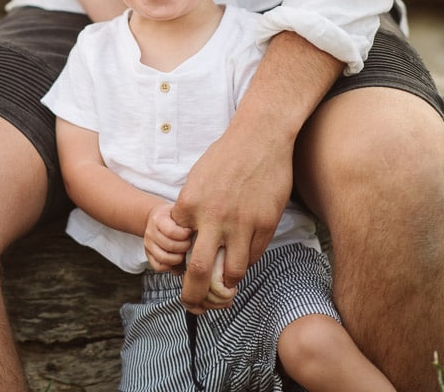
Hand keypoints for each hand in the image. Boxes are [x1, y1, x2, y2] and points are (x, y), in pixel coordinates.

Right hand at [143, 202, 192, 272]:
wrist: (158, 218)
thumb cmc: (172, 216)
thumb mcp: (179, 213)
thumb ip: (187, 223)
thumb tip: (199, 238)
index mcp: (158, 219)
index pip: (171, 231)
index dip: (185, 235)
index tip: (191, 232)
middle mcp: (150, 232)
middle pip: (169, 246)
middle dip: (184, 247)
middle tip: (190, 243)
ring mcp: (148, 245)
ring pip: (163, 258)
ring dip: (178, 258)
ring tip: (184, 252)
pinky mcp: (149, 255)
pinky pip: (158, 267)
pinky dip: (170, 267)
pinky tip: (177, 261)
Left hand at [171, 130, 293, 313]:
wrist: (260, 137)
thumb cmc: (225, 156)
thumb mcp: (197, 180)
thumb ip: (191, 209)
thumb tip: (188, 235)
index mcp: (189, 204)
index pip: (178, 245)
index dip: (179, 259)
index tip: (181, 266)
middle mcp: (213, 218)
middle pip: (197, 270)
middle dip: (192, 295)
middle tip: (192, 306)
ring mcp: (241, 223)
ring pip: (231, 271)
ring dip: (225, 283)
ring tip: (222, 286)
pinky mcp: (265, 223)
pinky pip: (254, 255)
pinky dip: (246, 262)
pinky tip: (242, 260)